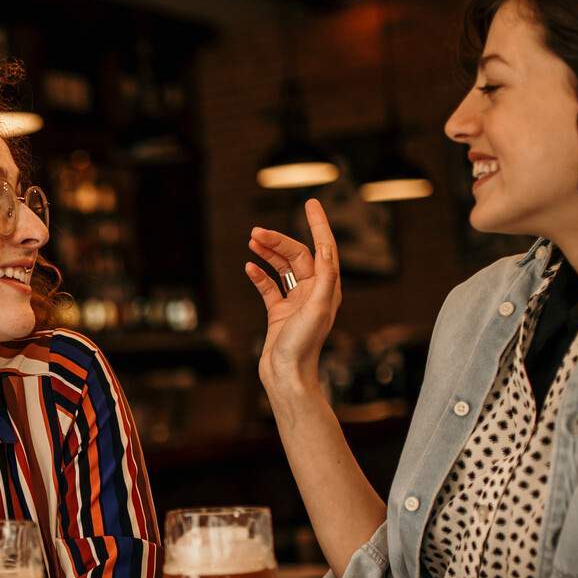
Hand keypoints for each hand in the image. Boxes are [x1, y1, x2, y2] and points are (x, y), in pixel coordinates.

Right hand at [246, 198, 343, 396]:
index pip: (324, 247)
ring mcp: (295, 302)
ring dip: (268, 253)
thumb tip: (327, 248)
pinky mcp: (279, 313)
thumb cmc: (304, 345)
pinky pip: (269, 287)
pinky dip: (260, 275)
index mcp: (327, 288)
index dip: (319, 223)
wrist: (286, 375)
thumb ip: (325, 277)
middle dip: (278, 241)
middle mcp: (314, 292)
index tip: (311, 202)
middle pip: (297, 255)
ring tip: (251, 241)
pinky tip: (249, 267)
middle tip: (255, 232)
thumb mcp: (318, 308)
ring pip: (282, 267)